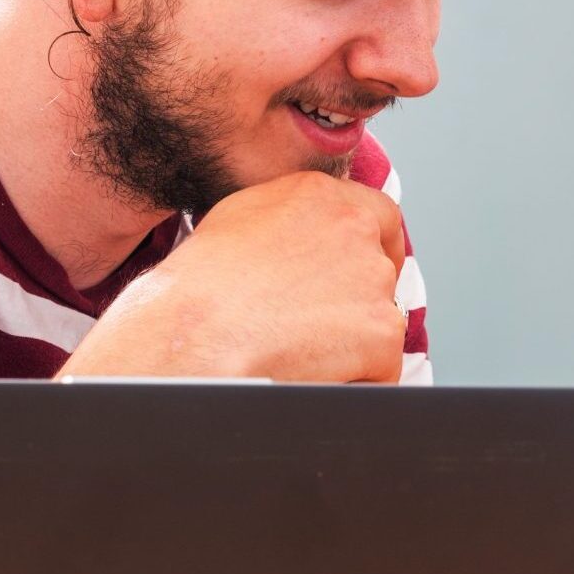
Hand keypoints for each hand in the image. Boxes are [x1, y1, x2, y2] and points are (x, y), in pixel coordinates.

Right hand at [61, 172, 408, 382]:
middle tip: (312, 326)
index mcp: (320, 194)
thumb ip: (291, 219)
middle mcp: (354, 229)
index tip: (355, 276)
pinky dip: (355, 379)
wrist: (191, 336)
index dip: (372, 250)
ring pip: (379, 321)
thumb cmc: (196, 287)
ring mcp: (373, 281)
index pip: (379, 215)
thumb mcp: (238, 219)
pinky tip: (311, 375)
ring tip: (296, 351)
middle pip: (380, 272)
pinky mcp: (381, 333)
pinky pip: (381, 367)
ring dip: (350, 343)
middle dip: (356, 302)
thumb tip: (308, 239)